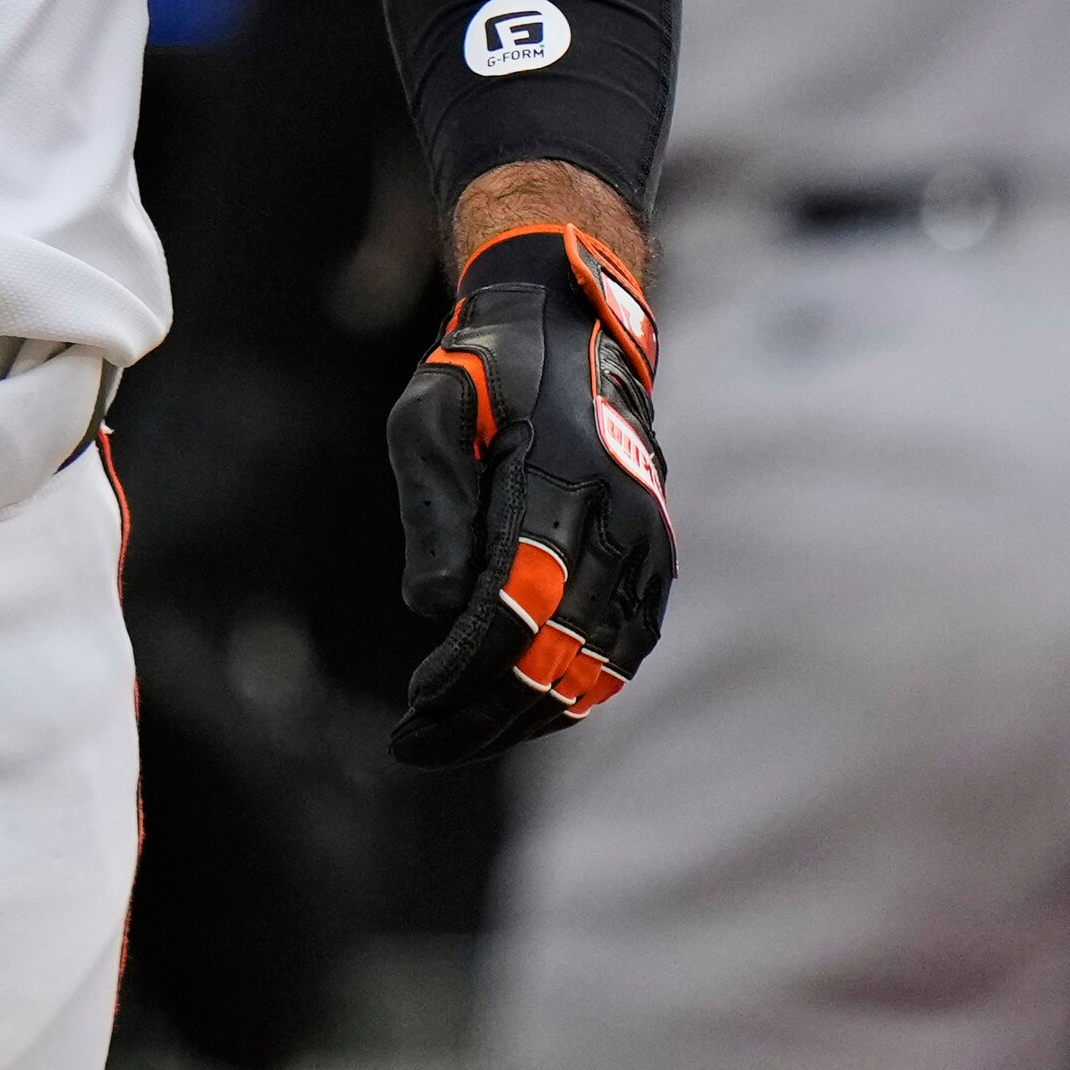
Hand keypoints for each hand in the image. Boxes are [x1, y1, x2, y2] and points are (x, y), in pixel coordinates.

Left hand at [385, 222, 675, 770]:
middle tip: (416, 744)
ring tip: (456, 739)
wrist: (571, 324)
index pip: (517, 605)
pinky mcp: (656, 557)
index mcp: (562, 478)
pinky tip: (522, 712)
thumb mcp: (427, 416)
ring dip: (528, 713)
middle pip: (558, 651)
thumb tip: (433, 611)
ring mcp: (647, 542)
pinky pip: (624, 646)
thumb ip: (433, 509)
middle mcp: (619, 518)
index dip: (465, 668)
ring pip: (597, 663)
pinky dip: (578, 689)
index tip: (414, 700)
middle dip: (484, 711)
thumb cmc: (482, 369)